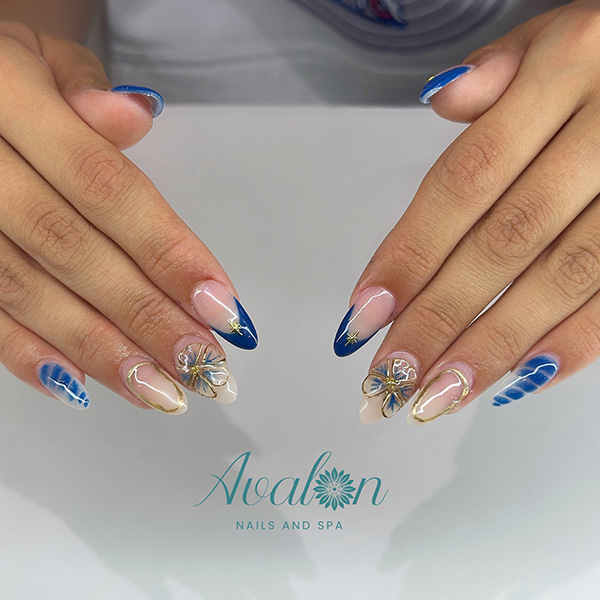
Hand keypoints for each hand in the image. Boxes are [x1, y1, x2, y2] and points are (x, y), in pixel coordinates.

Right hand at [0, 23, 257, 414]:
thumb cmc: (6, 76)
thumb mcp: (44, 59)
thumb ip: (88, 93)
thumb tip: (135, 117)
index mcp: (12, 102)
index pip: (106, 188)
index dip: (168, 251)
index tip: (223, 306)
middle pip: (73, 252)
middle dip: (147, 317)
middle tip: (204, 367)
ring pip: (27, 293)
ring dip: (101, 352)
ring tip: (163, 393)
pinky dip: (27, 356)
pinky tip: (84, 387)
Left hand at [334, 0, 599, 423]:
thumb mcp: (554, 36)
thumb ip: (498, 71)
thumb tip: (446, 98)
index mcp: (566, 69)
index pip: (465, 180)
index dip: (410, 252)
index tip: (364, 315)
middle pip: (503, 243)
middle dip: (438, 319)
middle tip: (388, 378)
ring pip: (561, 278)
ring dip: (492, 347)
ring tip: (437, 396)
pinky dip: (573, 344)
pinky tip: (516, 381)